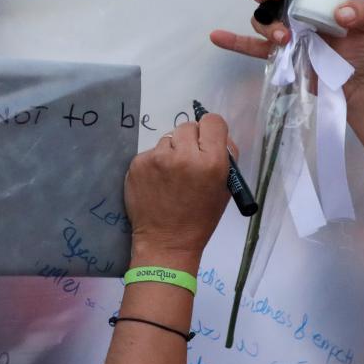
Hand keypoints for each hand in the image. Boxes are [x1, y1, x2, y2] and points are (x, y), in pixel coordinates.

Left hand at [124, 116, 234, 264]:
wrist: (166, 242)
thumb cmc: (200, 219)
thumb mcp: (223, 189)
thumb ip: (224, 158)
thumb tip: (217, 136)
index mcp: (212, 162)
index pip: (213, 121)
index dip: (211, 132)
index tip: (207, 142)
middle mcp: (185, 155)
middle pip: (188, 127)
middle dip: (190, 141)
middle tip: (188, 161)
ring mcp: (158, 158)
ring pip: (168, 139)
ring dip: (172, 152)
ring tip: (171, 177)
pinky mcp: (138, 164)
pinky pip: (151, 153)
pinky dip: (155, 164)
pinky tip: (157, 183)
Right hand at [209, 0, 363, 101]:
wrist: (358, 84)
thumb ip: (362, 13)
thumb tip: (342, 13)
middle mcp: (295, 12)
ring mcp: (285, 33)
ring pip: (261, 19)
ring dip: (266, 25)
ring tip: (283, 39)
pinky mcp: (278, 55)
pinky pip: (251, 46)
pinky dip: (233, 41)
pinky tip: (216, 36)